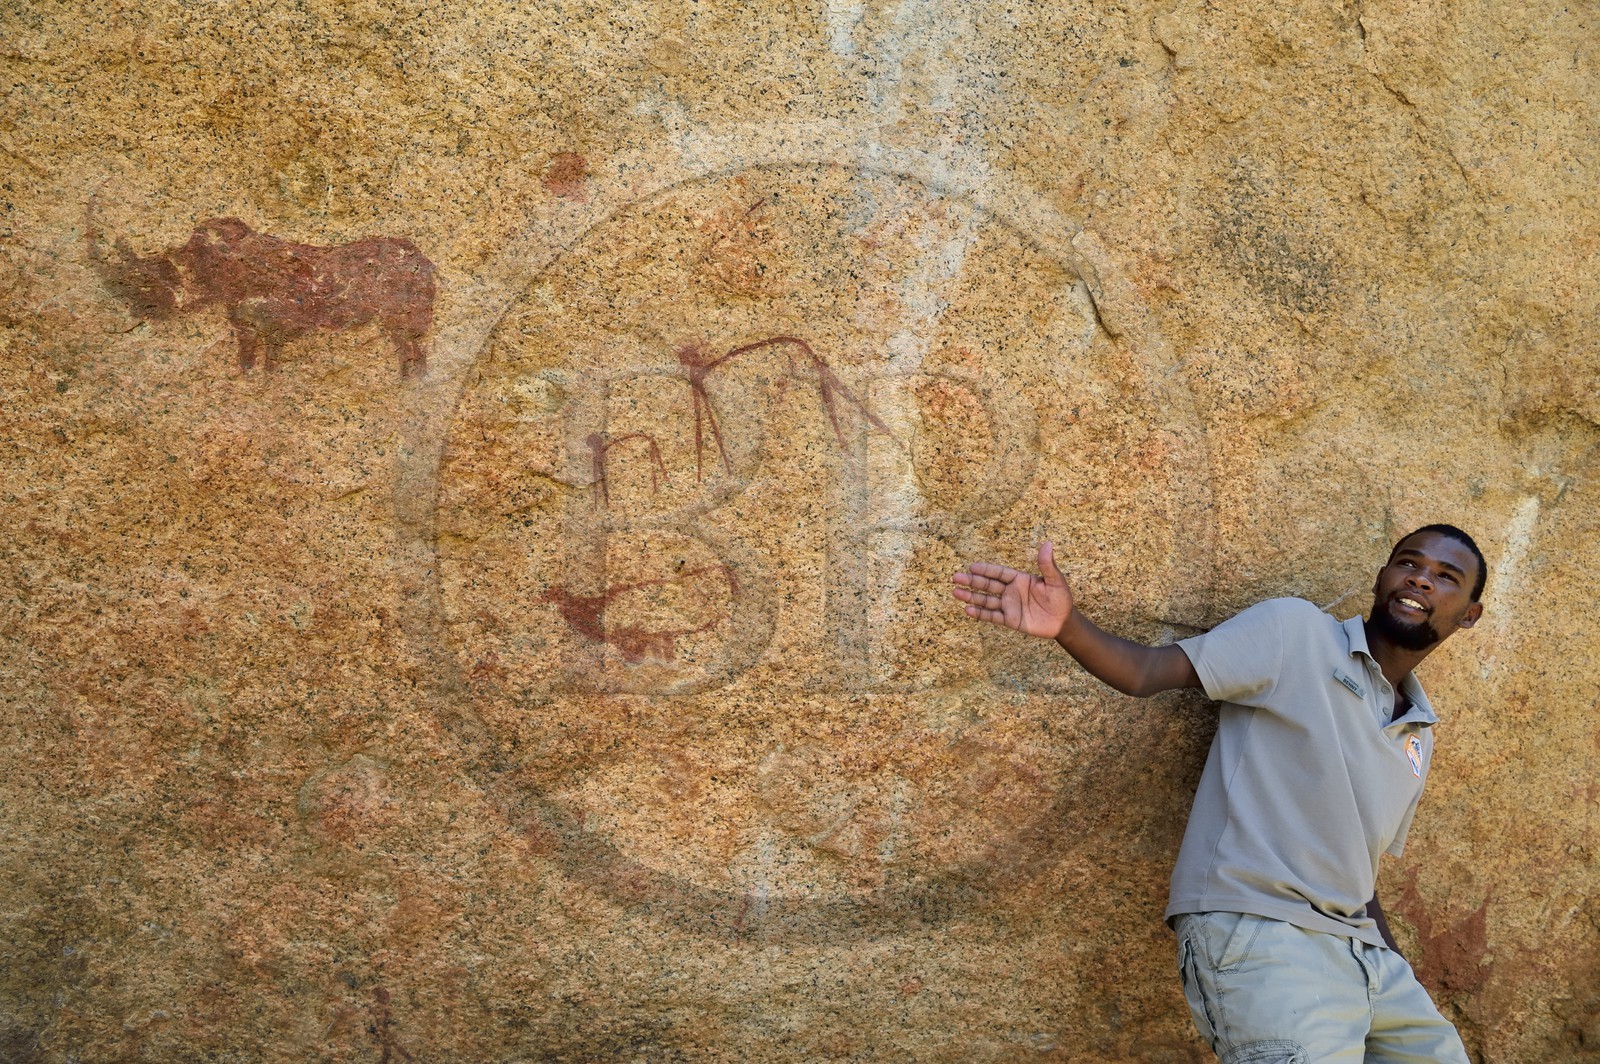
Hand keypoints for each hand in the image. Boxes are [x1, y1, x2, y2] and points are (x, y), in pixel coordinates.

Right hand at [952, 541, 1073, 639]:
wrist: (1062, 621)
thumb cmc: (1061, 598)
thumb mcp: (1056, 581)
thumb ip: (1047, 565)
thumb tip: (1047, 544)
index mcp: (1019, 579)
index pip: (999, 573)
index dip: (986, 570)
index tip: (972, 567)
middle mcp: (1010, 591)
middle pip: (988, 585)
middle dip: (972, 581)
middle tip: (956, 578)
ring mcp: (1008, 606)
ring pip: (986, 600)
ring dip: (971, 596)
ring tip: (956, 593)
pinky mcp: (1009, 620)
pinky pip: (992, 616)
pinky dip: (980, 613)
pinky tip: (968, 610)